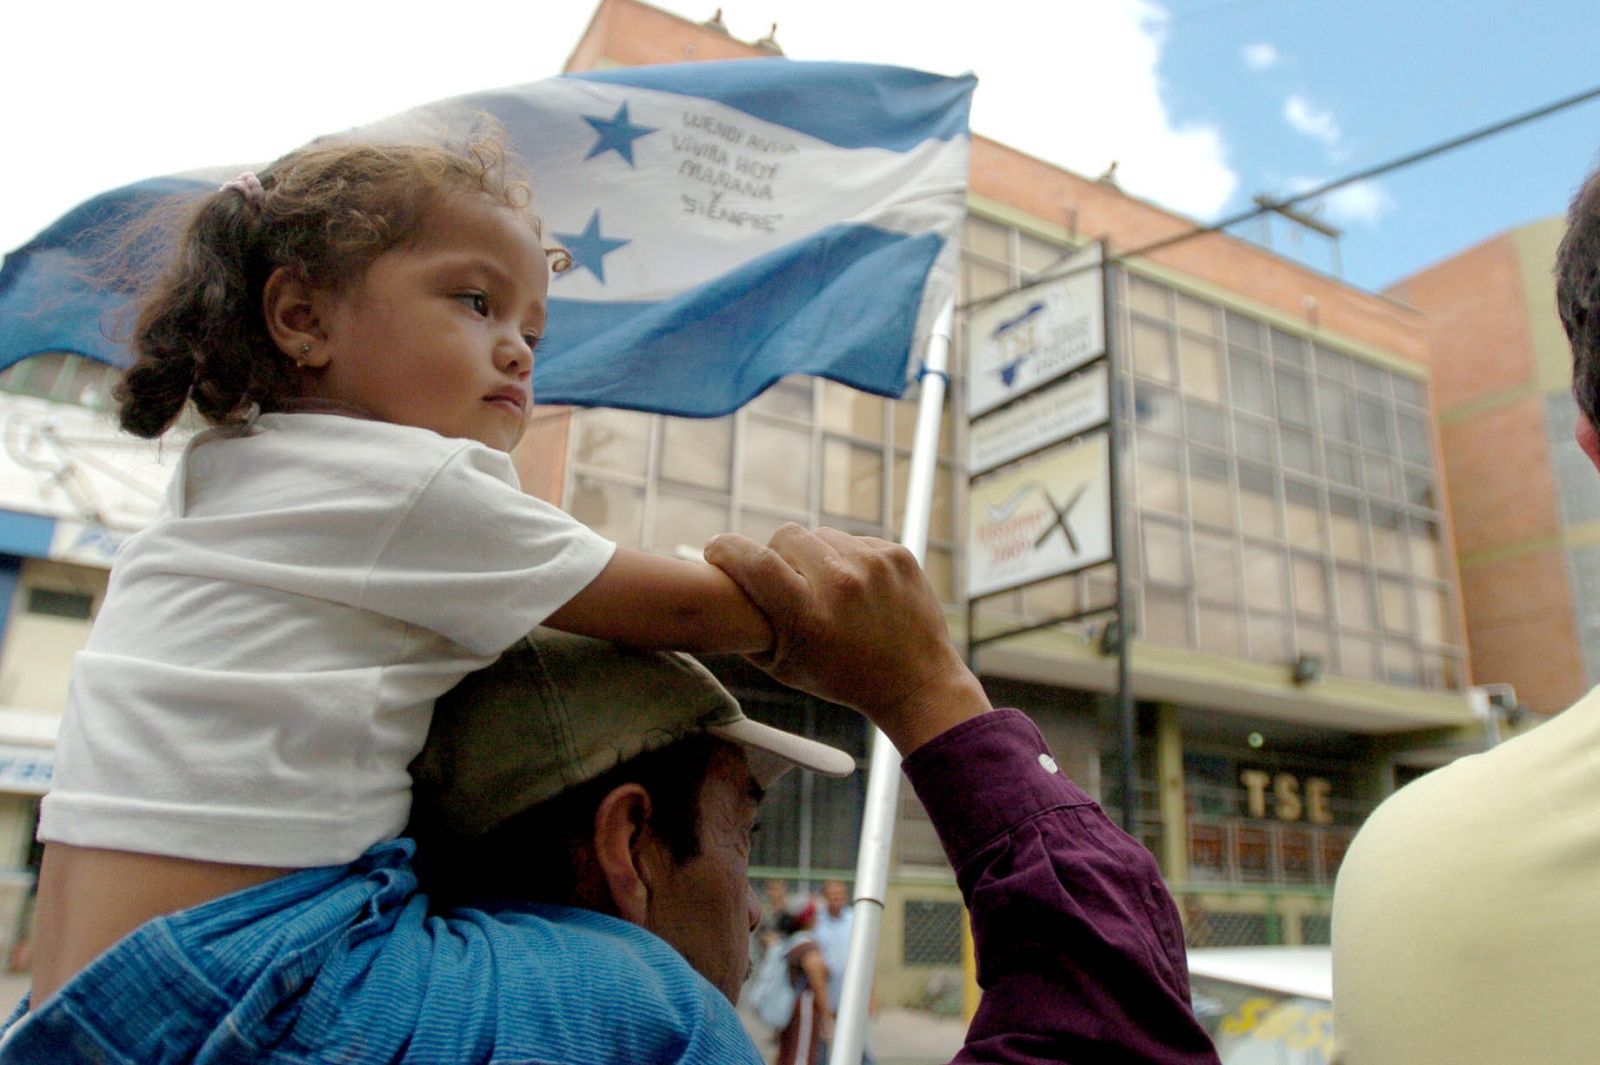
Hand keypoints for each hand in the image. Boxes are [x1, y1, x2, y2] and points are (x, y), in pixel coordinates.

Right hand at [704, 525, 990, 753]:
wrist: (915, 681)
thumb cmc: (842, 677)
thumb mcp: (783, 666)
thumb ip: (748, 626)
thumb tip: (716, 589)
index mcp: (807, 616)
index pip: (754, 560)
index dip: (725, 549)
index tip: (715, 551)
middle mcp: (841, 584)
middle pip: (785, 536)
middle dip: (776, 553)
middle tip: (784, 579)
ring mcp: (873, 564)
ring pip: (820, 535)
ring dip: (815, 556)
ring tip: (828, 590)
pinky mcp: (897, 553)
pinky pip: (853, 540)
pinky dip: (847, 559)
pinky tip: (858, 591)